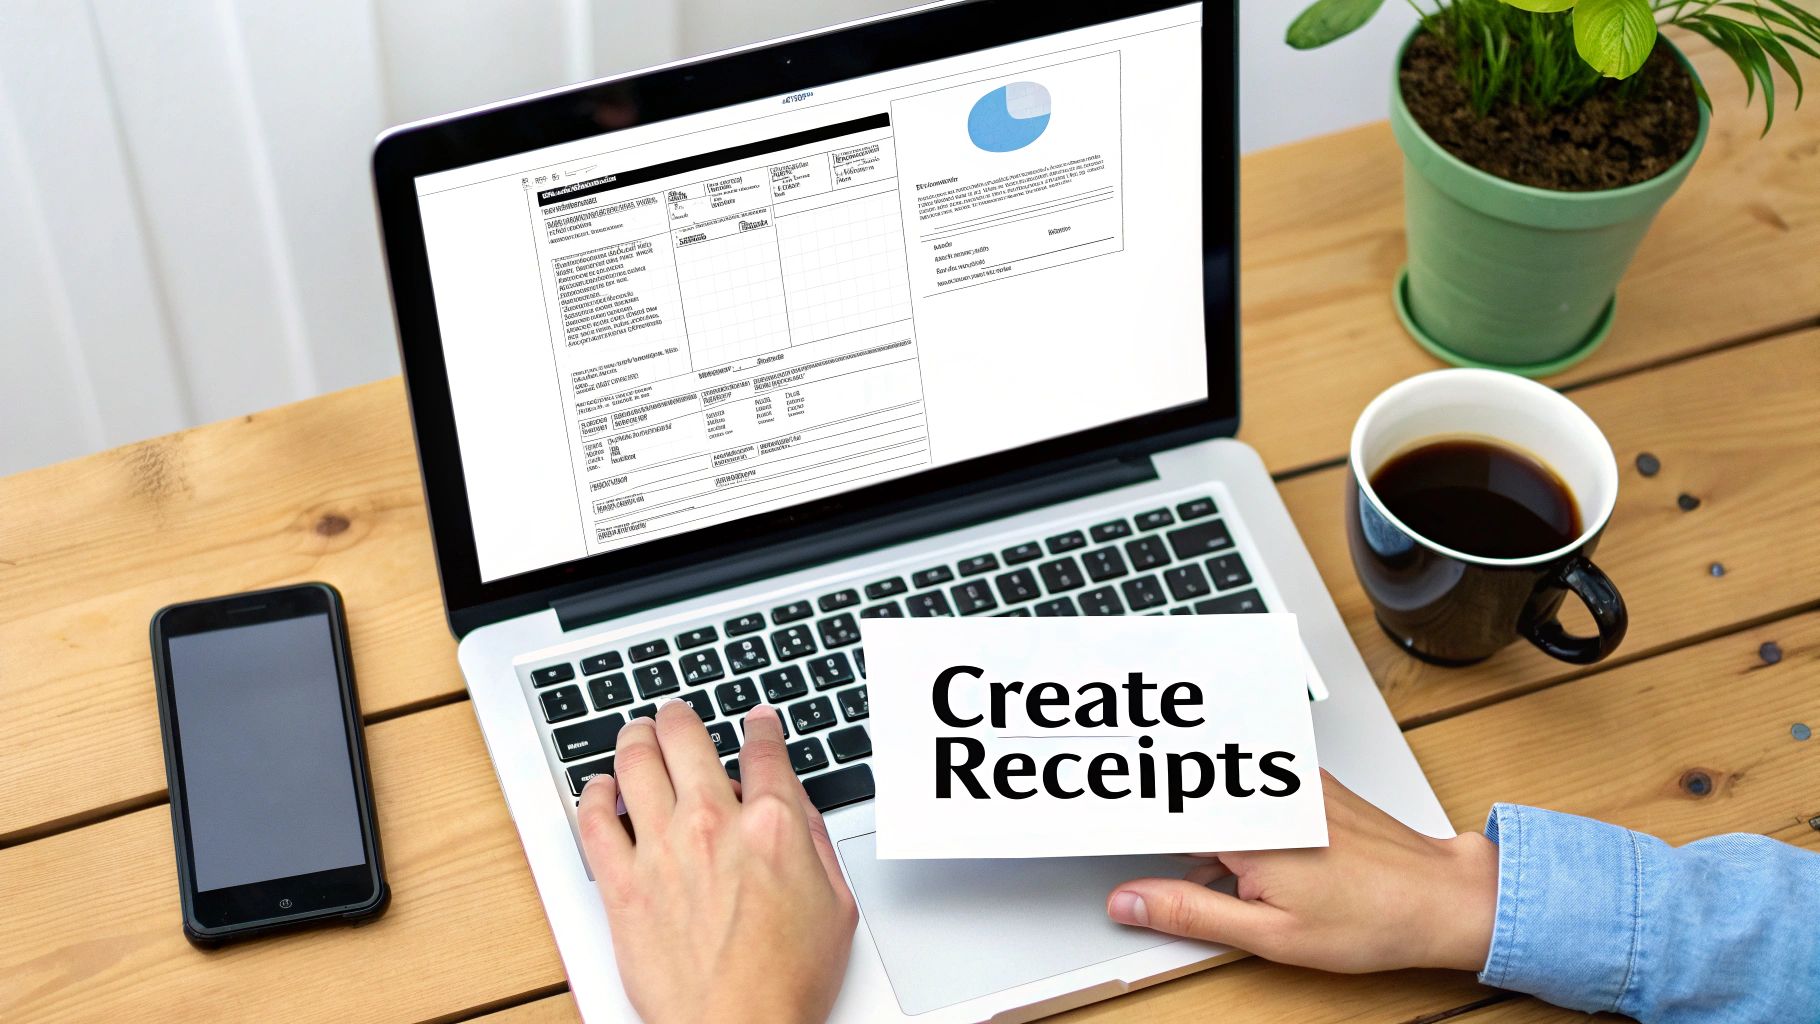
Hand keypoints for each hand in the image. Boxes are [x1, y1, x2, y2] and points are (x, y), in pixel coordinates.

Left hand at [578, 701, 857, 1023]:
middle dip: (681, 716)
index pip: (762, 749)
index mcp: (772, 826)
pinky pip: (593, 818)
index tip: (755, 721)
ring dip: (635, 737)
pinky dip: (594, 792)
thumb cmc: (786, 982)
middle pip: (686, 736)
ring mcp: (662, 851)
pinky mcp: (622, 884)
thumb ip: (814, 842)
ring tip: (637, 734)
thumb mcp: (835, 903)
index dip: (759, 725)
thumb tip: (796, 803)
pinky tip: (599, 786)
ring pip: (635, 762)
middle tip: (676, 715)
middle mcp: (712, 825)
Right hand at [1105, 770, 1497, 973]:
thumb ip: (1191, 913)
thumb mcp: (1269, 936)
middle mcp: (1268, 789)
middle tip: (1119, 836)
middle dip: (1152, 814)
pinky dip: (1229, 815)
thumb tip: (1130, 901)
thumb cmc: (1374, 918)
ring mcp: (1290, 781)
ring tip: (1187, 865)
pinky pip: (1248, 791)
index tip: (1090, 830)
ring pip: (1214, 792)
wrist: (1441, 899)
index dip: (1118, 821)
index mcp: (1249, 824)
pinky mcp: (1306, 783)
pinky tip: (1233, 858)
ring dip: (1193, 820)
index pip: (1161, 813)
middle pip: (1182, 794)